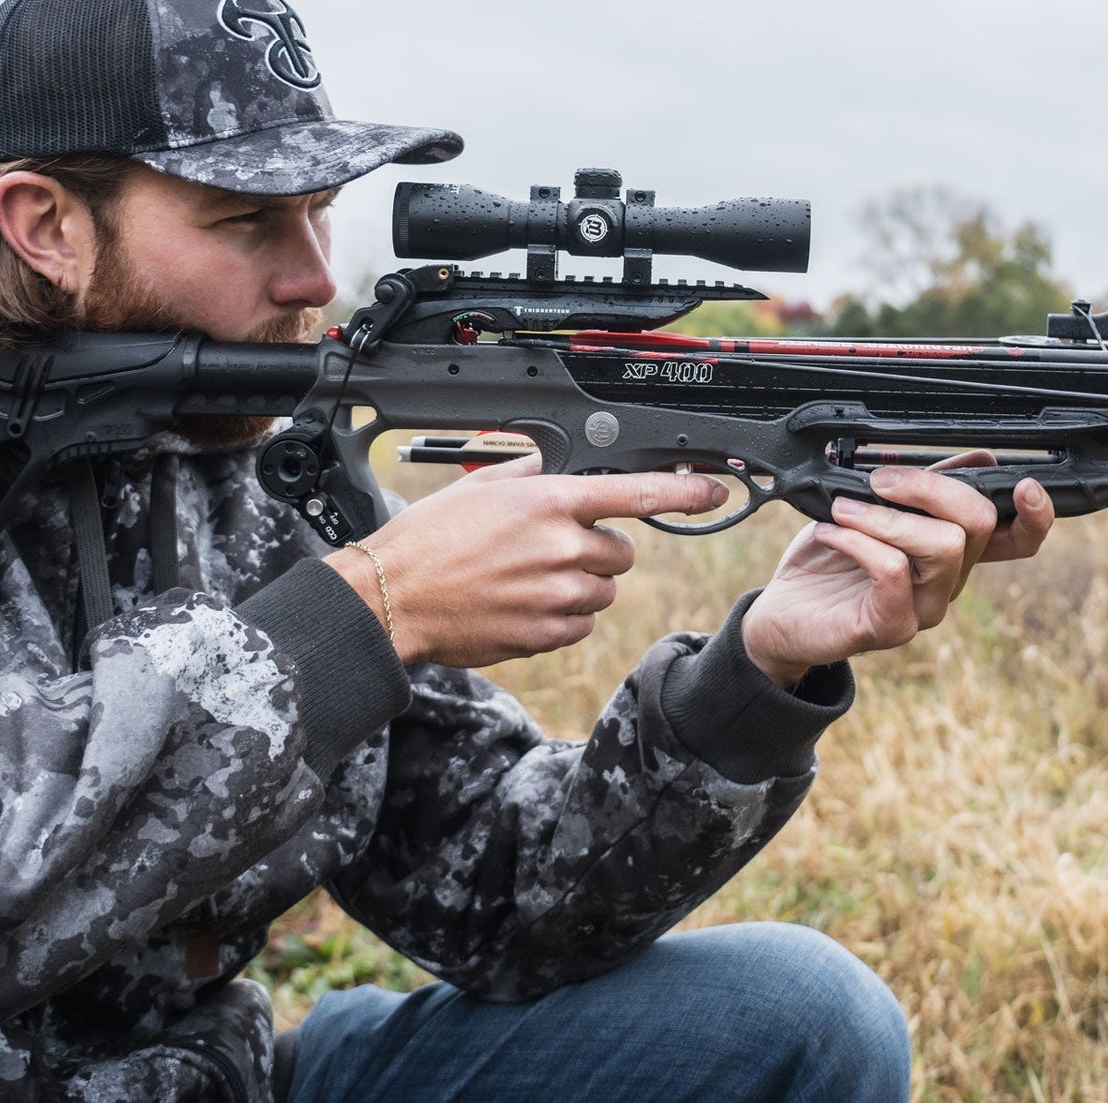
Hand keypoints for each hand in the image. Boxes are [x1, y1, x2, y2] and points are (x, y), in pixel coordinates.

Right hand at [325, 456, 727, 667]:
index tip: (715, 491)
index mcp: (548, 502)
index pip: (634, 493)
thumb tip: (565, 473)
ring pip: (605, 590)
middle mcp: (561, 547)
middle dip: (598, 550)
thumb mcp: (482, 487)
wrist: (393, 599)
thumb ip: (536, 476)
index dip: (683, 493)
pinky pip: (583, 624)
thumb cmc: (430, 539)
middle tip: (554, 549)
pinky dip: (564, 617)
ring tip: (530, 579)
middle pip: (621, 551)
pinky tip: (525, 605)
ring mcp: (557, 594)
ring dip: (581, 585)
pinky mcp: (547, 634)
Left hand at [741, 454, 1054, 688]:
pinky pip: (893, 572)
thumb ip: (925, 486)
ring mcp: (923, 609)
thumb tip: (981, 456)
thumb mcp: (879, 507)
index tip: (1024, 483)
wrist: (783, 611)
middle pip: (976, 525)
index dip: (1035, 516)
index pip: (1018, 540)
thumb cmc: (830, 557)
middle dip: (929, 488)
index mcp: (954, 552)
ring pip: (942, 548)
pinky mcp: (890, 628)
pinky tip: (831, 531)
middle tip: (877, 481)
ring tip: (844, 508)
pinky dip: (859, 540)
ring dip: (887, 516)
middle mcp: (948, 583)